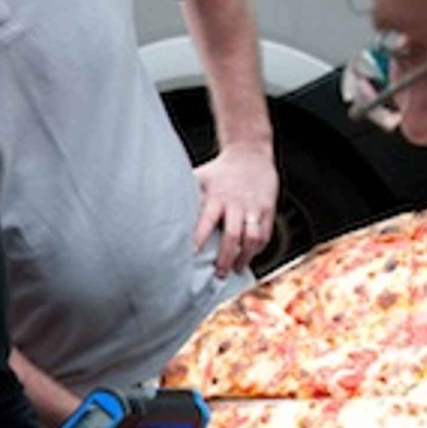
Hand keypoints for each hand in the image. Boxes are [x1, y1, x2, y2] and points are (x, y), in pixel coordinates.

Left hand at [192, 140, 278, 276]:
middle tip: (218, 274)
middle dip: (225, 258)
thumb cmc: (219, 170)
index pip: (207, 220)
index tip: (192, 255)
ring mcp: (254, 207)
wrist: (250, 153)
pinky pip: (265, 234)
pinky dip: (257, 249)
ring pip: (252, 238)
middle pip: (232, 235)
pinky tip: (249, 257)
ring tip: (236, 269)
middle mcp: (236, 203)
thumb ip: (185, 195)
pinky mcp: (268, 209)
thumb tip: (158, 209)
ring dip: (245, 257)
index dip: (199, 238)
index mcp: (217, 196)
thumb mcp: (200, 178)